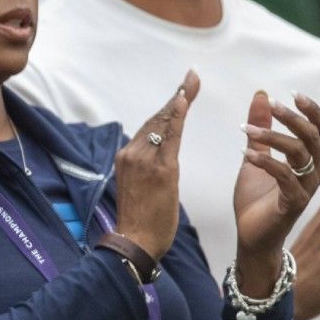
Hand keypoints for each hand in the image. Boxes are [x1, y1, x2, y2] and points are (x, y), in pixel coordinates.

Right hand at [112, 71, 199, 260]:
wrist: (134, 242)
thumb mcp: (140, 188)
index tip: (182, 90)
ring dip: (178, 101)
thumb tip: (159, 158)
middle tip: (192, 77)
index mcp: (127, 157)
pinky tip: (184, 101)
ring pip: (162, 124)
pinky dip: (176, 117)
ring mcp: (143, 160)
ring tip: (192, 82)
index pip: (150, 126)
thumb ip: (148, 168)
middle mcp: (132, 153)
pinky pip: (169, 138)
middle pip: (156, 119)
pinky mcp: (159, 170)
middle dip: (176, 96)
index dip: (167, 107)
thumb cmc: (141, 221)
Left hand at [232, 92, 319, 293]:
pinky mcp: (294, 204)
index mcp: (309, 161)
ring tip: (246, 130)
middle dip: (293, 119)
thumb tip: (262, 96)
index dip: (313, 111)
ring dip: (273, 137)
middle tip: (272, 106)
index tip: (294, 94)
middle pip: (313, 138)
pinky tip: (245, 154)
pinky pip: (285, 177)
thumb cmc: (257, 198)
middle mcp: (314, 173)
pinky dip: (265, 162)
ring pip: (299, 154)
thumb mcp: (255, 156)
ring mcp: (306, 189)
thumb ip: (260, 128)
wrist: (251, 236)